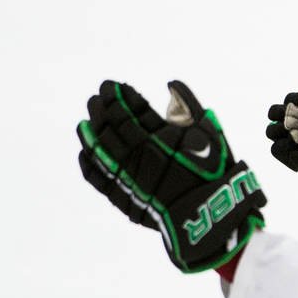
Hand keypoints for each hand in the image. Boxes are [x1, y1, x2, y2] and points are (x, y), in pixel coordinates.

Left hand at [78, 80, 264, 272]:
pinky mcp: (123, 198)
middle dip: (101, 110)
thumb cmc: (213, 169)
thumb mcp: (207, 131)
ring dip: (90, 134)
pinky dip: (88, 164)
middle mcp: (138, 156)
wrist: (211, 214)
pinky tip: (84, 153)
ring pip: (99, 151)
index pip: (128, 110)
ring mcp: (128, 178)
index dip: (117, 96)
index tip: (110, 85)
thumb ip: (188, 105)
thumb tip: (170, 84)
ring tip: (84, 123)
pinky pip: (98, 179)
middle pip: (110, 128)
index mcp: (157, 137)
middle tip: (94, 99)